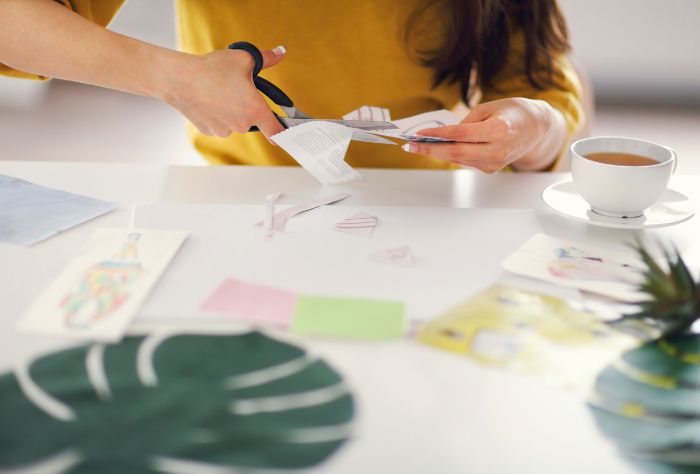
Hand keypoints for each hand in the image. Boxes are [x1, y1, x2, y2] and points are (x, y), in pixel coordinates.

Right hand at [159, 46, 286, 137]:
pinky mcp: (209, 131)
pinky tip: (208, 100)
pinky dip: (217, 114)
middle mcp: (242, 125)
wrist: (179, 79)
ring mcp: (224, 130)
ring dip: (232, 111)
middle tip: (237, 90)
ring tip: (219, 92)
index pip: (276, 131)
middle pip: (253, 121)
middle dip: (249, 108)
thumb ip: (267, 58)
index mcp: (255, 110)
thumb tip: (281, 52)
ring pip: (235, 122)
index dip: (283, 132)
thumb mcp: (244, 58)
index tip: (285, 133)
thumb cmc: (212, 69)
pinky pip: (219, 124)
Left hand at [404, 98, 566, 171]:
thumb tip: (445, 135)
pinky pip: (466, 162)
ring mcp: (495, 163)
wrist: (536, 129)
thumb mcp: (489, 107)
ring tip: (418, 147)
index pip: (462, 135)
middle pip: (458, 153)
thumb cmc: (513, 113)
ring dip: (437, 153)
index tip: (419, 134)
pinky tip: (436, 149)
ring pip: (460, 160)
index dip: (439, 135)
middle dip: (431, 150)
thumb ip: (466, 121)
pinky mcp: (491, 169)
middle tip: (411, 146)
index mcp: (500, 130)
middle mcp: (498, 150)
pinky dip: (450, 155)